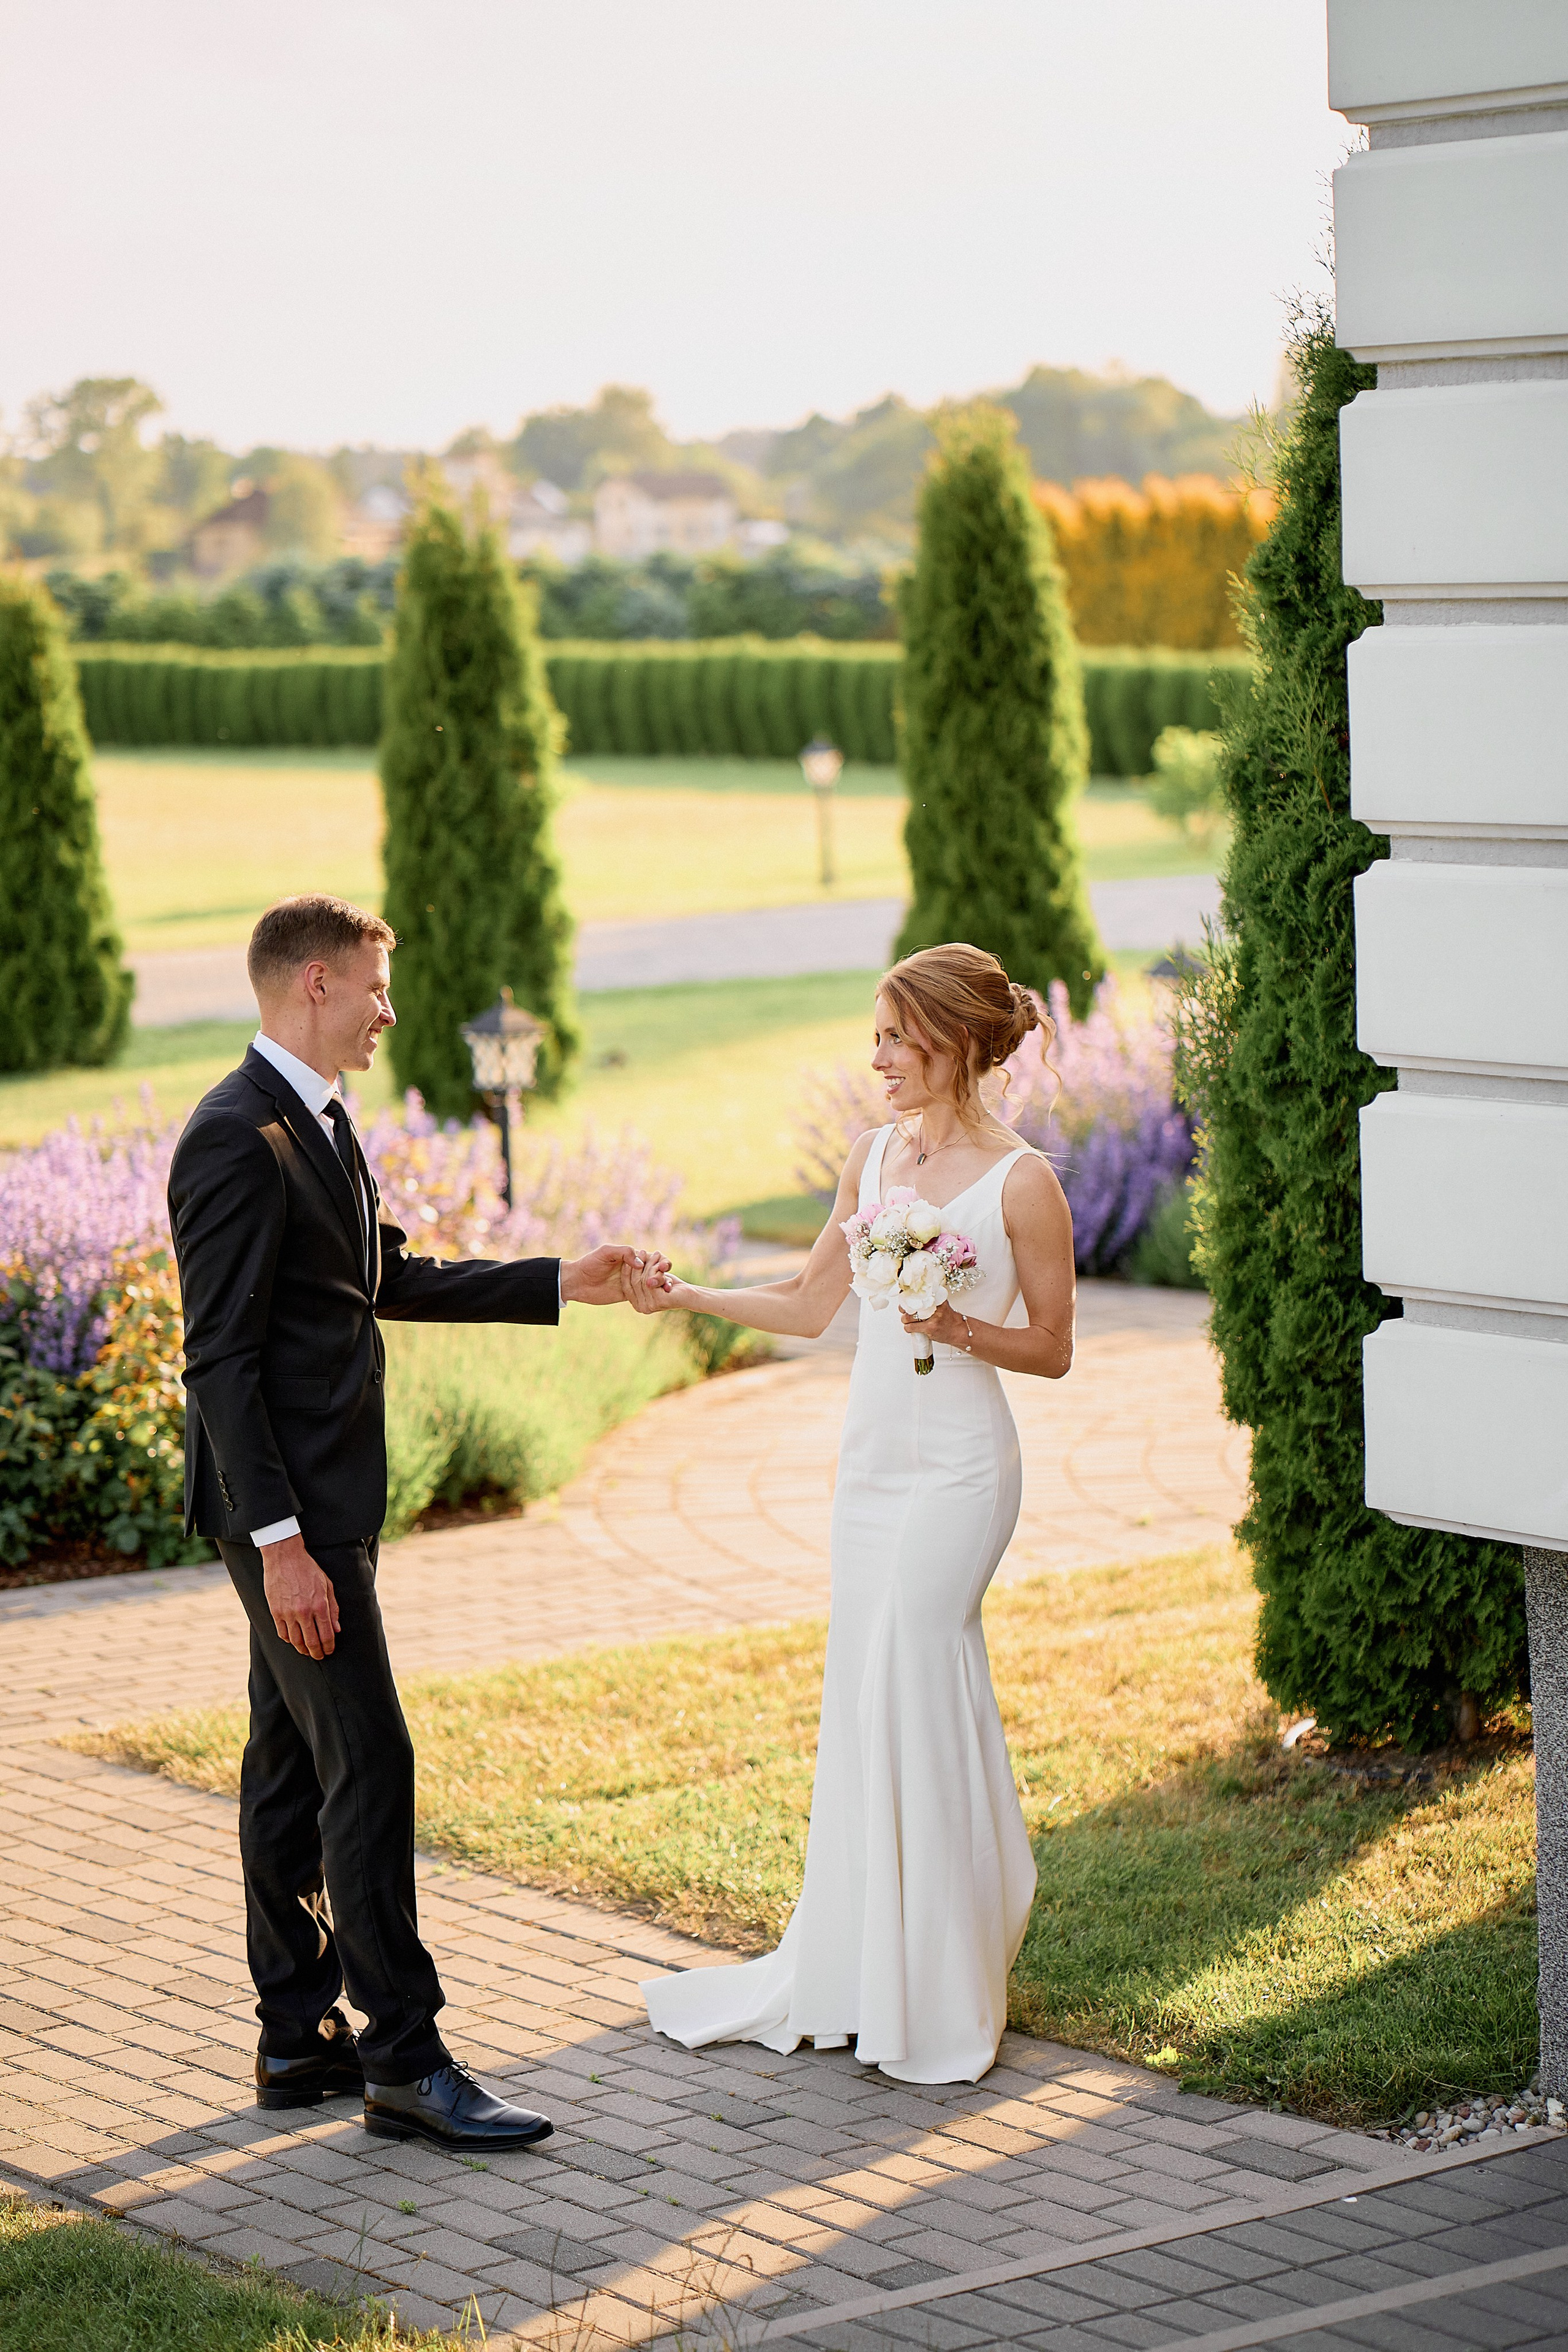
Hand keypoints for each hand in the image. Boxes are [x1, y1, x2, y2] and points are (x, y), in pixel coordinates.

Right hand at [260, 1533, 339, 1659]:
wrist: (284, 1557)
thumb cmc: (308, 1569)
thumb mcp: (327, 1585)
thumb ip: (333, 1608)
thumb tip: (337, 1629)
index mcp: (319, 1605)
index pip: (326, 1635)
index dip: (329, 1646)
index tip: (330, 1650)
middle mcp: (304, 1612)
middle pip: (311, 1642)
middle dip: (317, 1653)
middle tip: (319, 1656)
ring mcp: (288, 1613)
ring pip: (295, 1641)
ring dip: (302, 1649)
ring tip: (307, 1651)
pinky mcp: (275, 1611)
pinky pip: (282, 1633)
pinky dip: (289, 1640)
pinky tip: (294, 1640)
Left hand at [560, 1244, 670, 1306]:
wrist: (577, 1282)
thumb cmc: (590, 1263)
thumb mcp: (606, 1252)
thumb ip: (624, 1252)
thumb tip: (641, 1263)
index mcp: (631, 1256)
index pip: (651, 1257)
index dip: (661, 1261)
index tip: (665, 1266)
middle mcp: (633, 1269)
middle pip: (655, 1271)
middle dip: (663, 1274)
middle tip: (666, 1280)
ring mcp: (631, 1282)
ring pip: (651, 1284)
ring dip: (660, 1286)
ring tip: (668, 1290)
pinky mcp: (628, 1294)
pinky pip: (642, 1295)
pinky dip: (651, 1297)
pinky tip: (659, 1299)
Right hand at [626, 1260, 698, 1315]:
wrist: (689, 1294)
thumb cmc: (669, 1284)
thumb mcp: (651, 1278)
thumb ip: (639, 1276)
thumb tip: (624, 1263)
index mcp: (637, 1304)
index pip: (625, 1286)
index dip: (626, 1270)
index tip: (628, 1256)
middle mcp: (641, 1308)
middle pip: (632, 1283)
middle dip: (637, 1264)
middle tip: (641, 1251)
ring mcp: (649, 1306)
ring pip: (642, 1280)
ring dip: (649, 1264)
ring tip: (655, 1254)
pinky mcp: (659, 1301)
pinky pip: (651, 1281)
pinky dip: (656, 1269)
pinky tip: (661, 1263)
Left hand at [899, 1298, 969, 1348]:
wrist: (959, 1331)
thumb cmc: (949, 1319)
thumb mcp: (942, 1304)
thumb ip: (931, 1300)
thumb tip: (914, 1296)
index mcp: (937, 1298)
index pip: (920, 1293)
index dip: (908, 1294)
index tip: (904, 1296)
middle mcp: (935, 1306)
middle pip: (912, 1304)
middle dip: (904, 1308)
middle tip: (903, 1309)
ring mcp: (932, 1318)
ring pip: (909, 1316)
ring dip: (905, 1319)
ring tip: (906, 1320)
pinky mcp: (930, 1328)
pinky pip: (912, 1327)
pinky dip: (908, 1328)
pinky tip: (909, 1327)